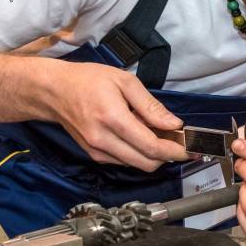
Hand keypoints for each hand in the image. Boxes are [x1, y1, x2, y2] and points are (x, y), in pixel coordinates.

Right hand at [40, 60, 189, 170]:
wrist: (53, 91)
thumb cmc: (88, 80)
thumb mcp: (124, 81)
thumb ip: (151, 105)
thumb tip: (174, 124)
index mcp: (113, 119)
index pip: (151, 147)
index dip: (175, 151)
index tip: (191, 148)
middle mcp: (103, 140)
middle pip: (146, 163)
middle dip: (167, 156)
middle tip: (178, 140)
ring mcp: (97, 151)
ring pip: (136, 165)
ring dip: (153, 155)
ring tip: (159, 134)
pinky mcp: (94, 155)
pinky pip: (124, 161)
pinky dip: (138, 153)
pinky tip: (141, 137)